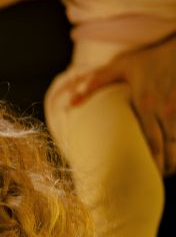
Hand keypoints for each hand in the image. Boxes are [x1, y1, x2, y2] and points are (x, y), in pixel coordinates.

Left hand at [70, 35, 175, 174]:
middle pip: (167, 147)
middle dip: (163, 167)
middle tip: (154, 179)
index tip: (141, 175)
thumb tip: (70, 102)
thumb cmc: (149, 57)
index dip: (148, 162)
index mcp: (146, 104)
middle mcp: (166, 109)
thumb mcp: (119, 66)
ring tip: (168, 171)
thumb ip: (94, 83)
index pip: (148, 141)